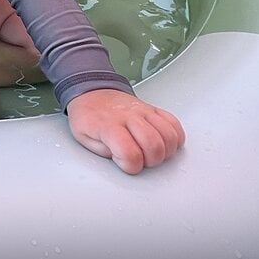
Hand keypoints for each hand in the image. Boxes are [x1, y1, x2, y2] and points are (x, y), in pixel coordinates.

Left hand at [66, 89, 184, 174]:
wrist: (91, 92)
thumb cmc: (88, 116)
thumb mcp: (83, 137)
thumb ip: (102, 152)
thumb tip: (122, 160)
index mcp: (108, 125)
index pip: (130, 153)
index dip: (131, 165)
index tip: (125, 163)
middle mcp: (128, 116)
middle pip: (154, 145)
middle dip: (150, 161)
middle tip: (140, 160)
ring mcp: (142, 111)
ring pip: (169, 135)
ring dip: (165, 151)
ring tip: (152, 153)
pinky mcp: (153, 108)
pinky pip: (174, 123)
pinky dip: (175, 137)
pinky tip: (163, 142)